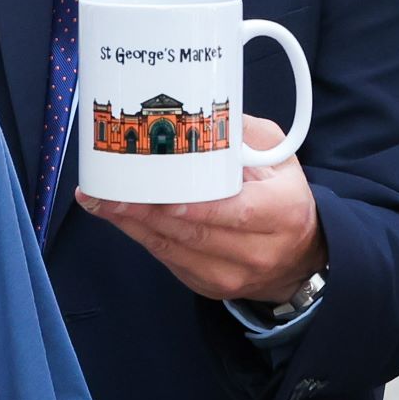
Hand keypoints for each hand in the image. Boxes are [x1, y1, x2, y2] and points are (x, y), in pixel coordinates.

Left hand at [75, 116, 325, 304]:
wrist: (298, 257)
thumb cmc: (282, 196)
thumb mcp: (280, 157)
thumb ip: (247, 134)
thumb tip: (204, 113)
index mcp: (283, 212)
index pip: (239, 213)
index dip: (200, 209)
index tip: (164, 197)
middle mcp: (260, 251)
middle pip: (196, 235)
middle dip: (148, 213)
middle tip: (110, 192)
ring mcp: (233, 276)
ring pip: (175, 251)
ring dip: (133, 225)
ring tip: (100, 200)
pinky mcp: (210, 286)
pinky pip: (169, 261)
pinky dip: (141, 237)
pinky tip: (117, 217)